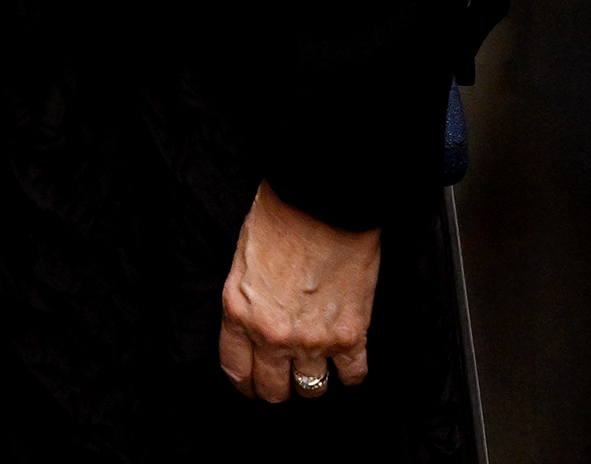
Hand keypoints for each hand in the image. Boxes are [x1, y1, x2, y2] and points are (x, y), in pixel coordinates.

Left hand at [218, 182, 380, 401]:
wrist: (322, 202)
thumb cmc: (280, 219)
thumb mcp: (243, 262)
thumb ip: (246, 302)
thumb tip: (254, 324)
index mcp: (238, 313)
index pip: (237, 371)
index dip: (246, 384)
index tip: (252, 384)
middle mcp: (272, 334)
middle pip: (273, 389)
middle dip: (277, 389)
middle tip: (284, 381)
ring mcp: (312, 339)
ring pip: (311, 388)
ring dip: (313, 381)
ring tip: (315, 370)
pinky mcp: (350, 335)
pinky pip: (353, 375)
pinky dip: (351, 373)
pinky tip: (347, 363)